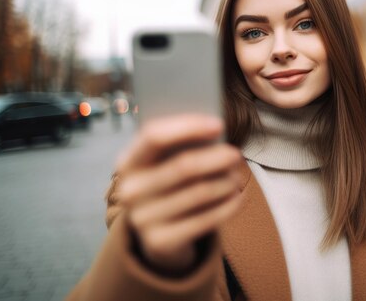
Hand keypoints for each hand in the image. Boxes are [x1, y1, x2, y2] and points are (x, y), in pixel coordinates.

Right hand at [116, 114, 243, 273]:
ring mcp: (142, 219)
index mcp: (128, 162)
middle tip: (235, 154)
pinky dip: (228, 205)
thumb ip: (181, 147)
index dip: (188, 126)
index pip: (153, 136)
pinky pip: (205, 220)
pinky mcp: (160, 242)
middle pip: (183, 166)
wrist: (158, 237)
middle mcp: (130, 191)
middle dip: (216, 158)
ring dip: (225, 182)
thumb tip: (215, 131)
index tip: (219, 124)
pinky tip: (238, 197)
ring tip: (236, 177)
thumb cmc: (170, 186)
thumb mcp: (165, 165)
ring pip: (199, 193)